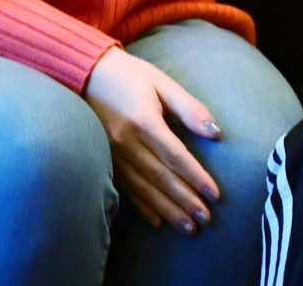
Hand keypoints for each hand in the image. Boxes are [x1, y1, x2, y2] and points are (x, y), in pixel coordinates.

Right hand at [83, 47, 222, 234]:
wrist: (87, 75)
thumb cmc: (131, 76)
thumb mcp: (163, 83)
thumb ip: (189, 108)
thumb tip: (216, 132)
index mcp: (143, 121)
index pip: (175, 156)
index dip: (196, 177)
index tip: (215, 194)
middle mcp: (126, 143)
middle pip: (161, 178)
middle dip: (185, 200)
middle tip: (206, 219)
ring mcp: (113, 155)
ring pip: (145, 189)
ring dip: (168, 210)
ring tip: (188, 227)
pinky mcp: (105, 161)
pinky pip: (126, 189)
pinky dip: (143, 207)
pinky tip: (158, 221)